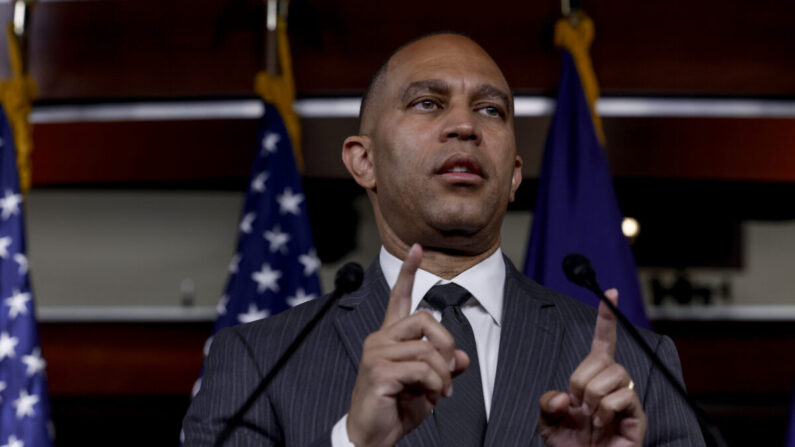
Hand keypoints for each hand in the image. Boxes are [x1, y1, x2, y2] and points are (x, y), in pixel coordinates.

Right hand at [347, 244, 468, 446]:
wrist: (371, 437)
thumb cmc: (395, 409)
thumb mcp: (428, 386)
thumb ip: (443, 367)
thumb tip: (461, 357)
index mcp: (389, 338)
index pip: (398, 297)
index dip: (408, 272)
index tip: (417, 248)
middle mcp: (379, 339)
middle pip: (425, 318)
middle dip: (446, 343)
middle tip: (450, 371)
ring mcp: (376, 353)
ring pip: (427, 347)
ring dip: (443, 374)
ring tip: (442, 392)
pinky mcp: (378, 371)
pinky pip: (422, 369)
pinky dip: (436, 384)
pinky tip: (433, 398)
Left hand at [538, 289, 646, 446]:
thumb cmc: (569, 446)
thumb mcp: (547, 420)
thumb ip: (547, 402)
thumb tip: (562, 396)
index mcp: (593, 380)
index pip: (603, 343)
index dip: (606, 319)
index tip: (610, 292)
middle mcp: (614, 385)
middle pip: (604, 361)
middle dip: (582, 380)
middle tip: (578, 405)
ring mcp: (627, 401)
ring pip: (615, 375)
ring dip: (594, 396)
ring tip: (591, 417)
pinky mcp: (638, 417)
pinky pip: (624, 396)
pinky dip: (606, 409)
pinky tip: (601, 424)